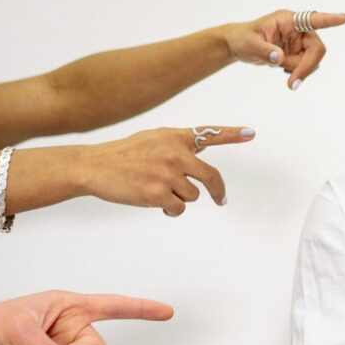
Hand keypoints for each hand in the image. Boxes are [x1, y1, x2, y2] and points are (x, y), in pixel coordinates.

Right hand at [77, 126, 253, 216]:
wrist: (93, 166)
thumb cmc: (124, 154)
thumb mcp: (153, 139)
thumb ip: (177, 145)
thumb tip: (199, 154)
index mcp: (175, 137)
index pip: (209, 134)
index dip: (232, 134)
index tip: (251, 133)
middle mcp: (175, 153)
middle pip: (211, 177)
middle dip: (217, 191)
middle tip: (220, 200)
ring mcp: (168, 174)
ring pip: (193, 195)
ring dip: (180, 198)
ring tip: (159, 191)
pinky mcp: (158, 194)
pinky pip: (179, 208)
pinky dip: (171, 210)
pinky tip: (155, 203)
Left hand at [223, 9, 344, 89]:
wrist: (239, 45)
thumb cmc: (243, 39)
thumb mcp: (250, 44)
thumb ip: (264, 51)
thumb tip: (279, 58)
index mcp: (288, 20)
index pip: (312, 19)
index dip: (330, 19)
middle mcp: (298, 29)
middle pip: (316, 49)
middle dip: (306, 67)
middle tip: (292, 84)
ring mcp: (300, 41)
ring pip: (312, 60)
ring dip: (299, 70)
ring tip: (278, 69)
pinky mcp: (299, 52)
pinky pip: (306, 66)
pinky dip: (297, 72)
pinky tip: (282, 69)